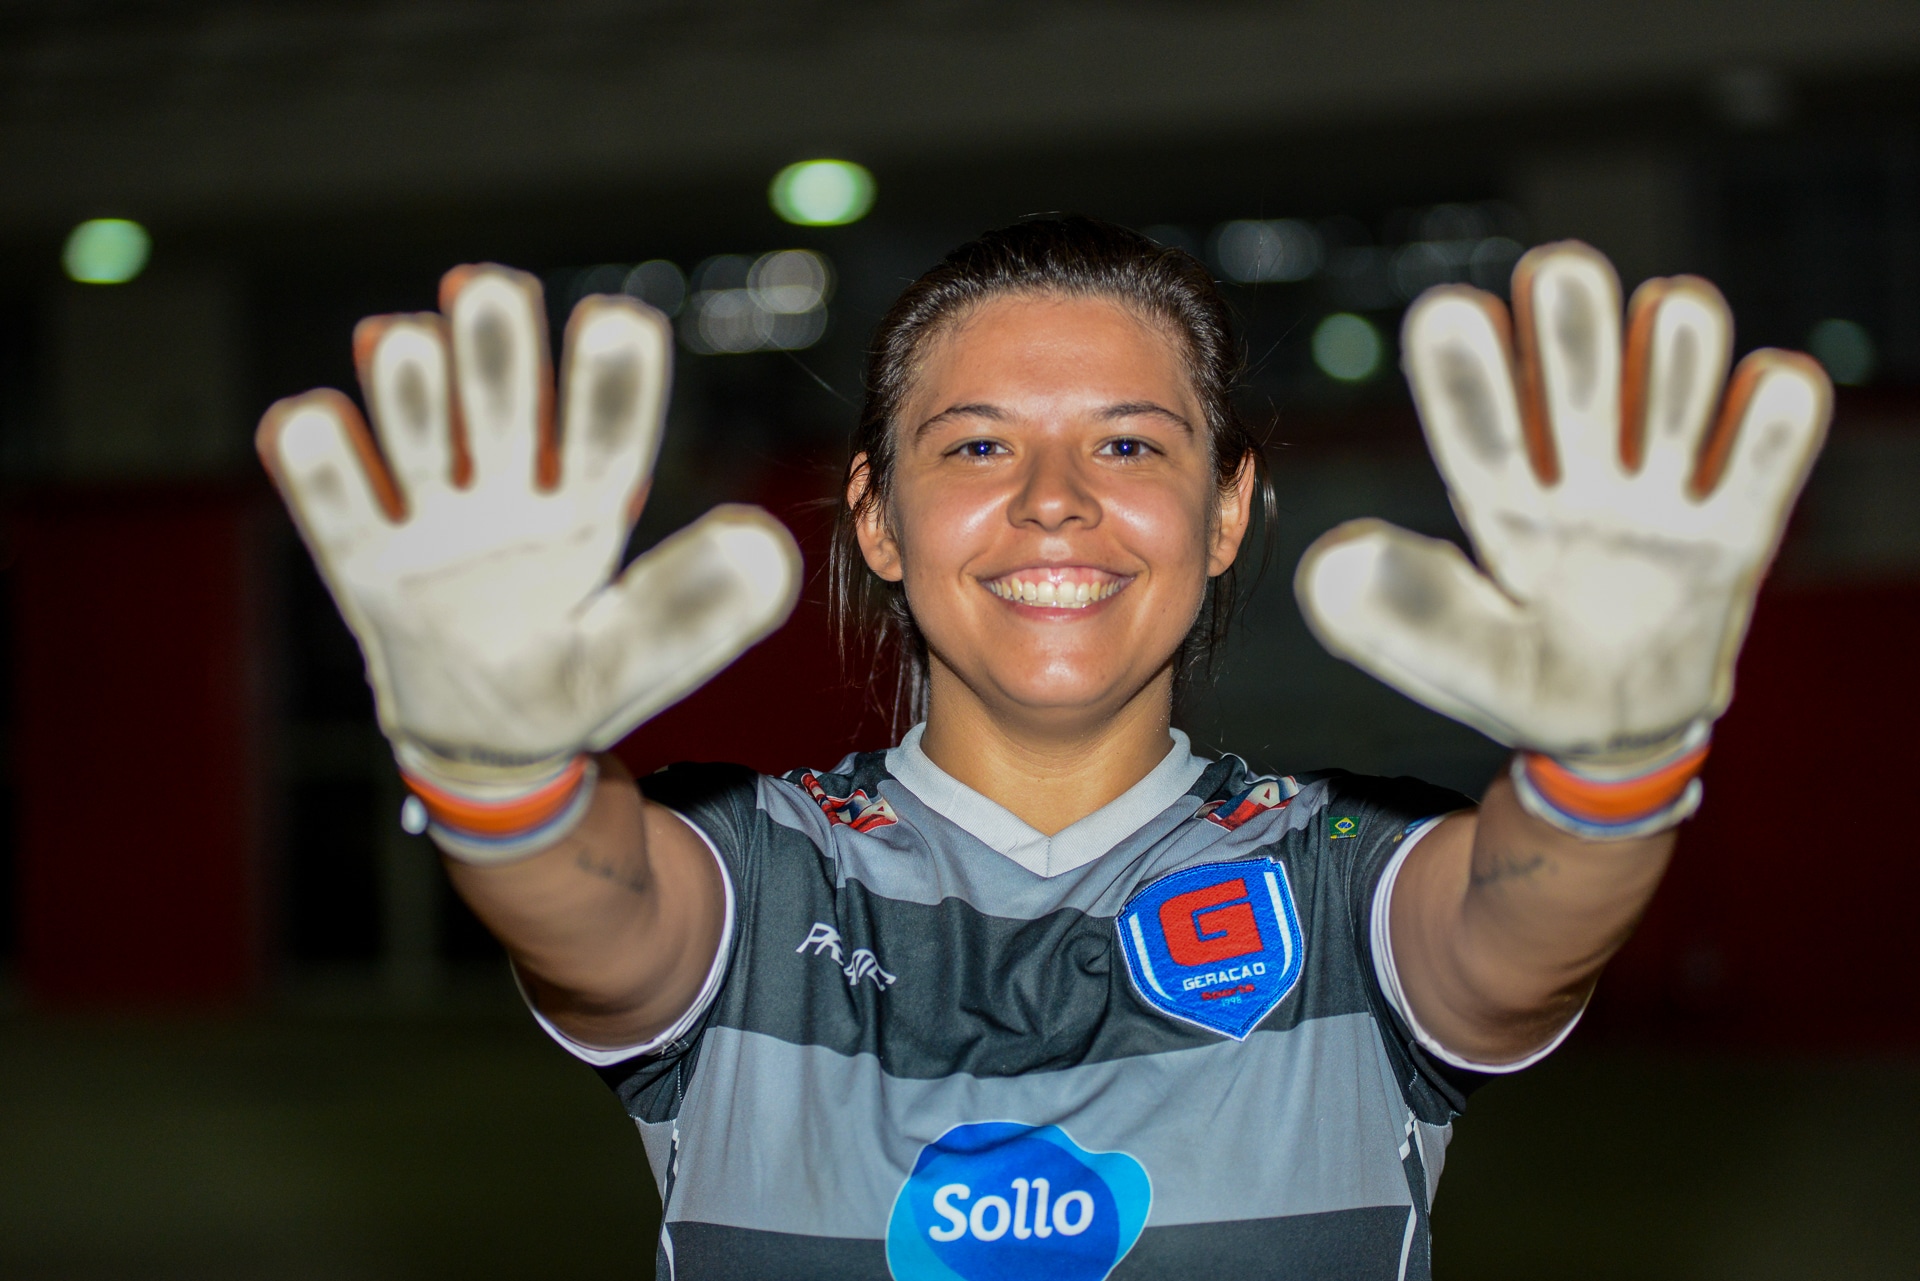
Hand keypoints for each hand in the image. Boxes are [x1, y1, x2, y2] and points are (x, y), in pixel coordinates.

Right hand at [258, 265, 799, 843]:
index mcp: (590, 507)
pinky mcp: (360, 552)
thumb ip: (700, 610)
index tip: (615, 321)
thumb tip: (768, 545)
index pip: (607, 428)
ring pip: (412, 411)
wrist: (486, 743)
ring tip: (406, 347)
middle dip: (492, 339)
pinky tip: (314, 424)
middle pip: (499, 390)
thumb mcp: (641, 657)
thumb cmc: (575, 683)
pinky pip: (324, 490)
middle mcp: (510, 488)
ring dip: (406, 376)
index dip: (611, 374)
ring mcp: (431, 515)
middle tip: (486, 291)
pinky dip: (313, 450)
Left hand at [1296, 241, 1828, 762]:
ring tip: (1657, 387)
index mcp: (1497, 491)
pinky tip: (1748, 424)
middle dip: (1570, 316)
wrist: (1618, 730)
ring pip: (1678, 347)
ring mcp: (1663, 481)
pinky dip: (1772, 409)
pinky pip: (1775, 424)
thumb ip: (1393, 616)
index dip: (1464, 365)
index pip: (1476, 415)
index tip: (1448, 314)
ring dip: (1674, 348)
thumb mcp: (1449, 659)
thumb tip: (1331, 558)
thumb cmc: (1519, 678)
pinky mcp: (1743, 514)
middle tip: (1558, 286)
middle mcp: (1578, 463)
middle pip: (1577, 348)